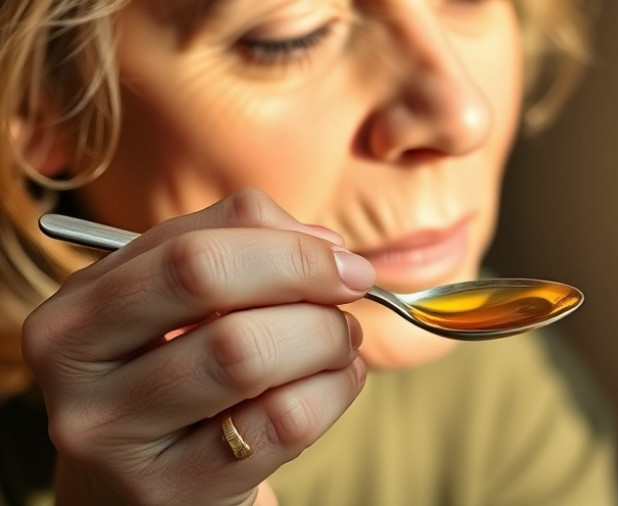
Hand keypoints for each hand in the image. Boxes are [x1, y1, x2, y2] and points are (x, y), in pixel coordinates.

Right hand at [23, 189, 373, 504]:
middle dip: (303, 277)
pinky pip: (283, 422)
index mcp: (74, 313)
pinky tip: (336, 382)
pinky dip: (334, 390)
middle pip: (206, 285)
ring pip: (247, 354)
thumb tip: (327, 247)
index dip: (284, 246)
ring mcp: (117, 440)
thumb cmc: (165, 379)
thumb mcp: (174, 308)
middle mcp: (76, 376)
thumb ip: (239, 248)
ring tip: (340, 341)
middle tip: (351, 291)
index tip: (342, 258)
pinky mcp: (173, 492)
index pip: (189, 248)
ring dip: (324, 337)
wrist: (132, 492)